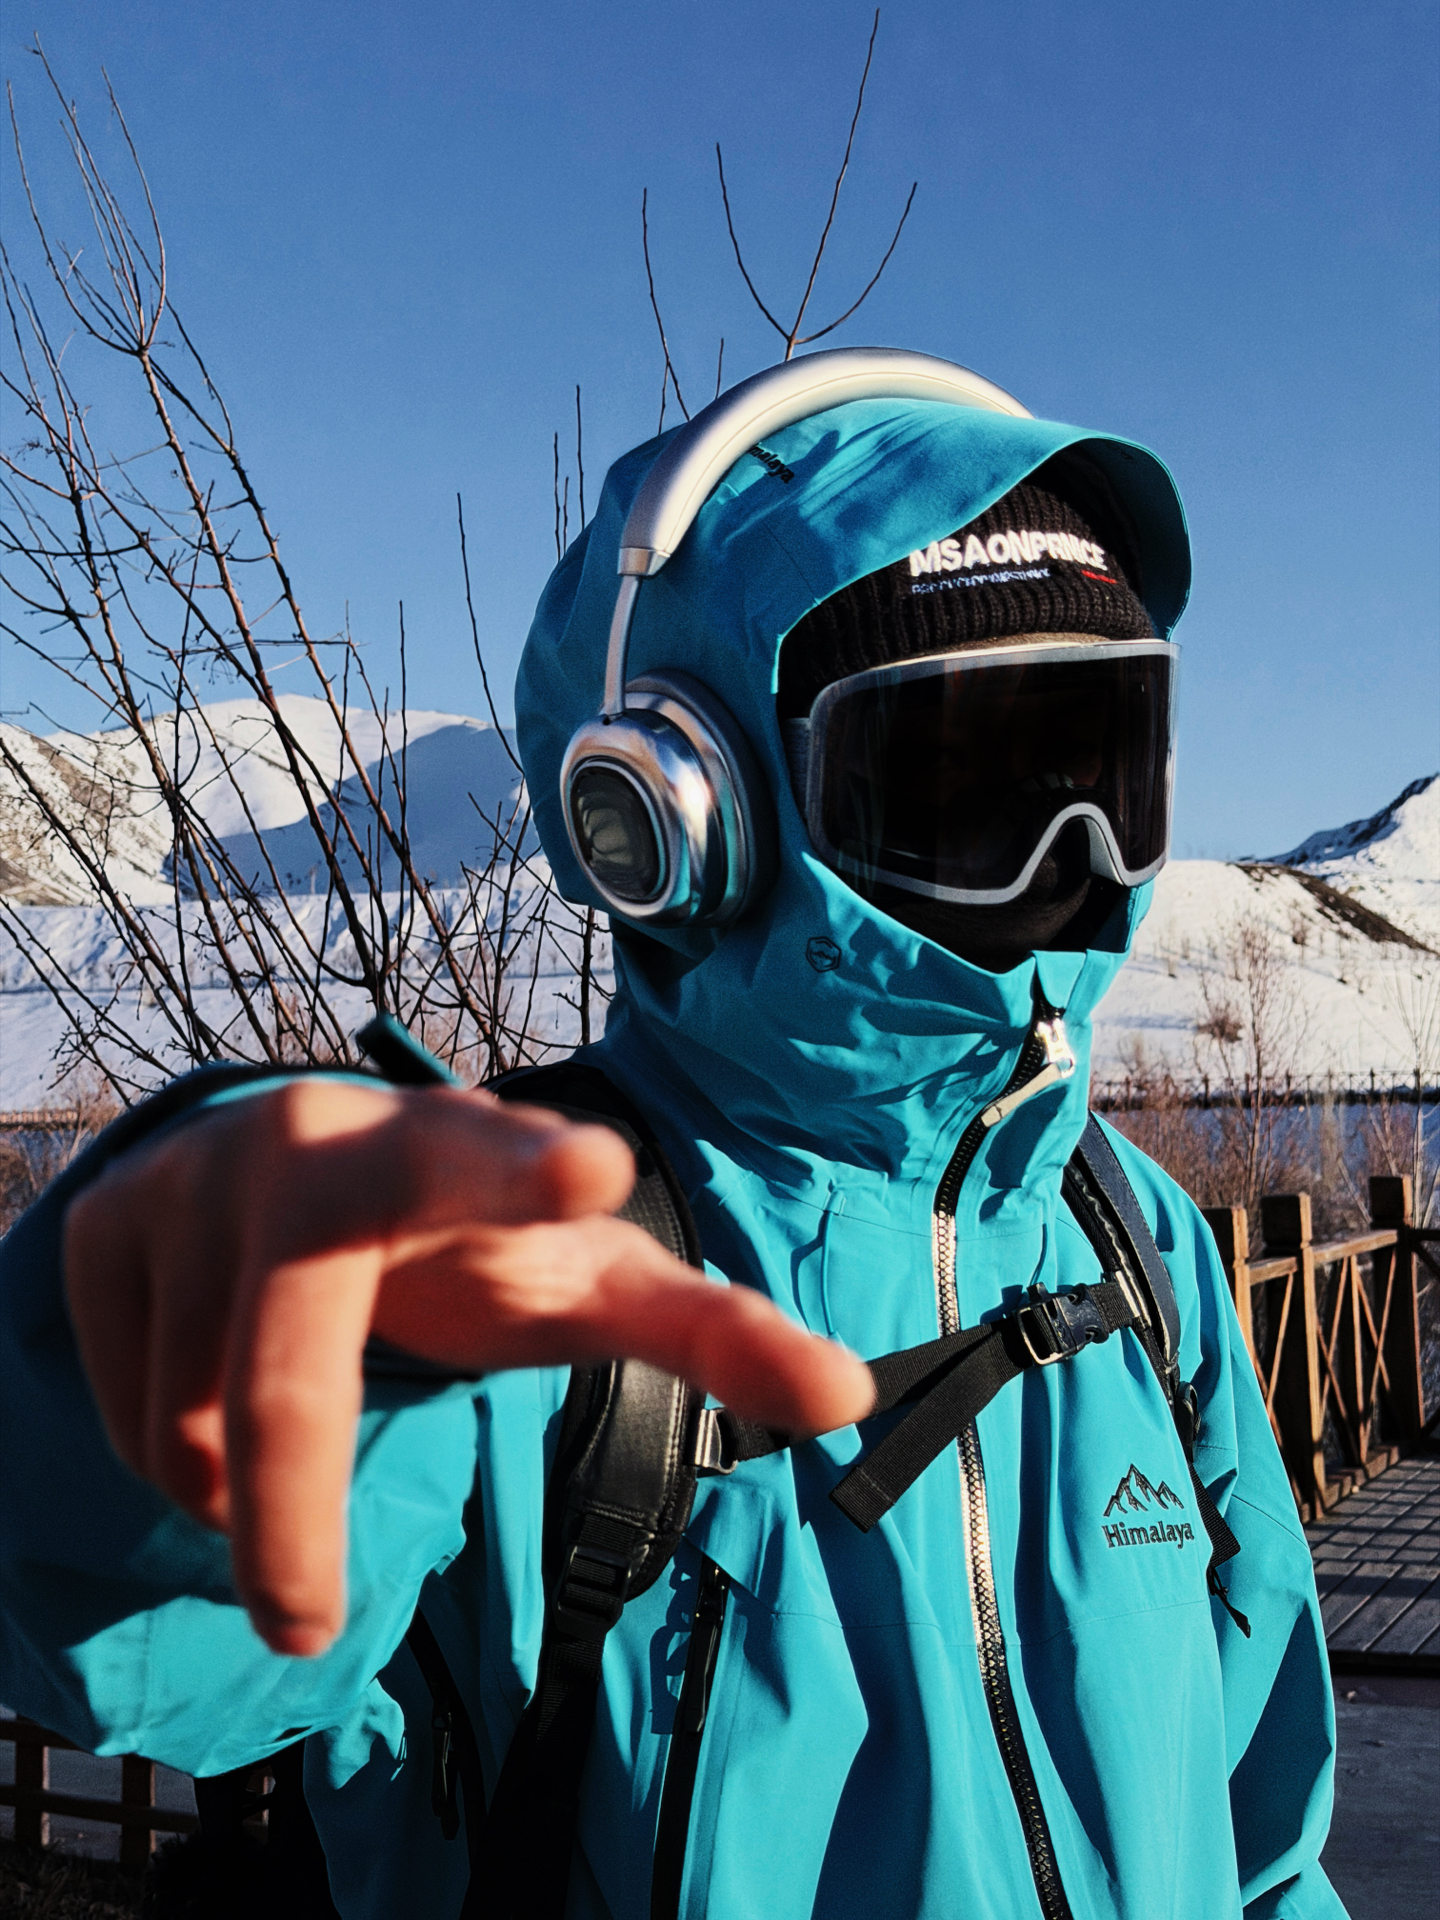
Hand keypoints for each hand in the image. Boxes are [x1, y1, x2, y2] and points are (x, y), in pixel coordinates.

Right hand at [63, 1080, 872, 1655]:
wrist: (290, 1171)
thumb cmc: (472, 1238)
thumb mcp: (583, 1281)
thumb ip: (710, 1332)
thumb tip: (850, 1396)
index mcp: (456, 1151)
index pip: (493, 1158)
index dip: (533, 1172)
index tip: (599, 1174)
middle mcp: (316, 1144)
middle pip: (289, 1372)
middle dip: (292, 1505)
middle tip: (305, 1624)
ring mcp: (196, 1175)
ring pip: (195, 1426)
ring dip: (249, 1483)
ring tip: (297, 1417)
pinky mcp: (105, 1223)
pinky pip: (126, 1415)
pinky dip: (175, 1454)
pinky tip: (216, 1382)